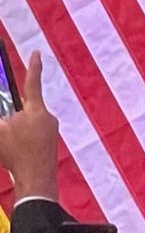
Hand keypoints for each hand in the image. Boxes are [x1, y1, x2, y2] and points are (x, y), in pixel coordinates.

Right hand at [0, 51, 58, 200]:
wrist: (36, 179)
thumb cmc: (15, 154)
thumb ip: (0, 118)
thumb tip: (5, 117)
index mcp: (35, 110)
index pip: (32, 83)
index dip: (33, 67)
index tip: (36, 52)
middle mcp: (47, 116)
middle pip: (24, 108)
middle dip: (11, 117)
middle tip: (9, 135)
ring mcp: (51, 129)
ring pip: (28, 122)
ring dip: (16, 129)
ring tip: (13, 146)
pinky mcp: (51, 141)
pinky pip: (34, 133)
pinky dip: (23, 138)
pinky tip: (19, 151)